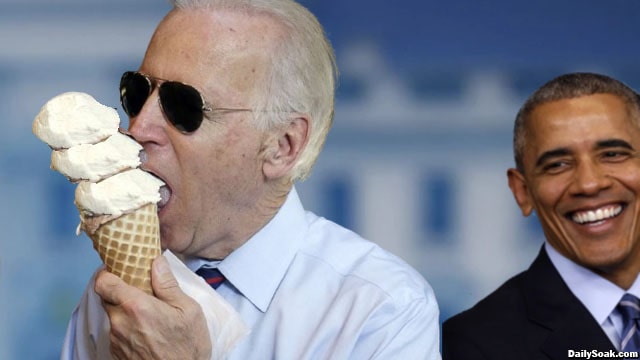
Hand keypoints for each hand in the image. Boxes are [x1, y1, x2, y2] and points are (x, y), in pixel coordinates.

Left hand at [95, 256, 211, 359]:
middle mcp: (120, 323)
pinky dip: (127, 329)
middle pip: (106, 298)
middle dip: (120, 292)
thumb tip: (157, 261)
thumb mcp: (189, 310)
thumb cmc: (188, 347)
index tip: (118, 269)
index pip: (103, 282)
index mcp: (136, 306)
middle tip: (140, 292)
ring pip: (113, 317)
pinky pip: (116, 334)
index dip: (107, 273)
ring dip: (125, 312)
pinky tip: (147, 332)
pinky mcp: (117, 354)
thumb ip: (168, 284)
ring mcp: (116, 341)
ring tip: (148, 316)